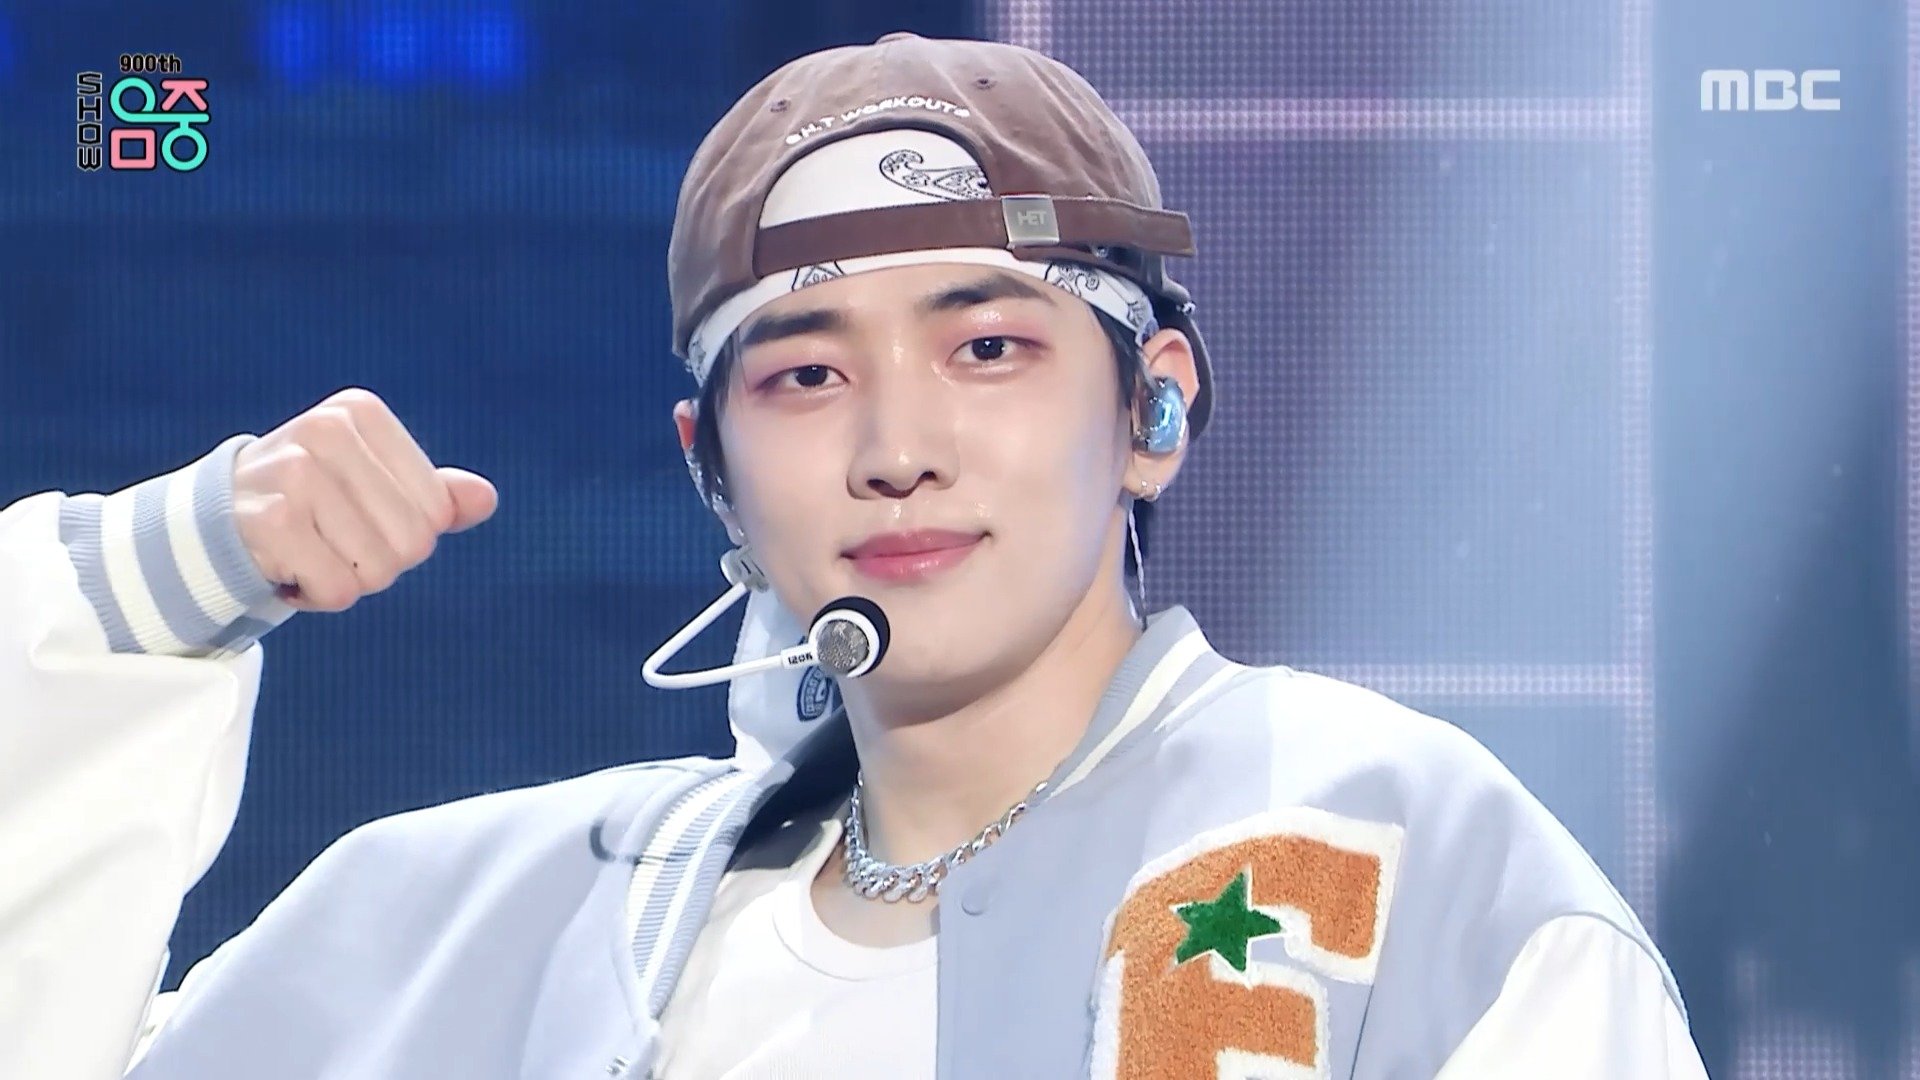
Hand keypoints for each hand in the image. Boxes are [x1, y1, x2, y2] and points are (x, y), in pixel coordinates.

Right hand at [232, 388, 497, 612]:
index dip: (405, 532)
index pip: (437, 510)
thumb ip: (436, 496)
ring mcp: (295, 473)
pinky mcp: (271, 520)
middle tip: (332, 541)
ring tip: (308, 551)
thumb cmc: (313, 501)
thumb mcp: (375, 486)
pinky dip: (318, 595)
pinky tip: (289, 570)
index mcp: (360, 413)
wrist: (218, 519)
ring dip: (347, 579)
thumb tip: (485, 499)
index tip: (356, 517)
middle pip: (413, 543)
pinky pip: (337, 589)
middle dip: (379, 560)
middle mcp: (325, 432)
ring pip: (377, 570)